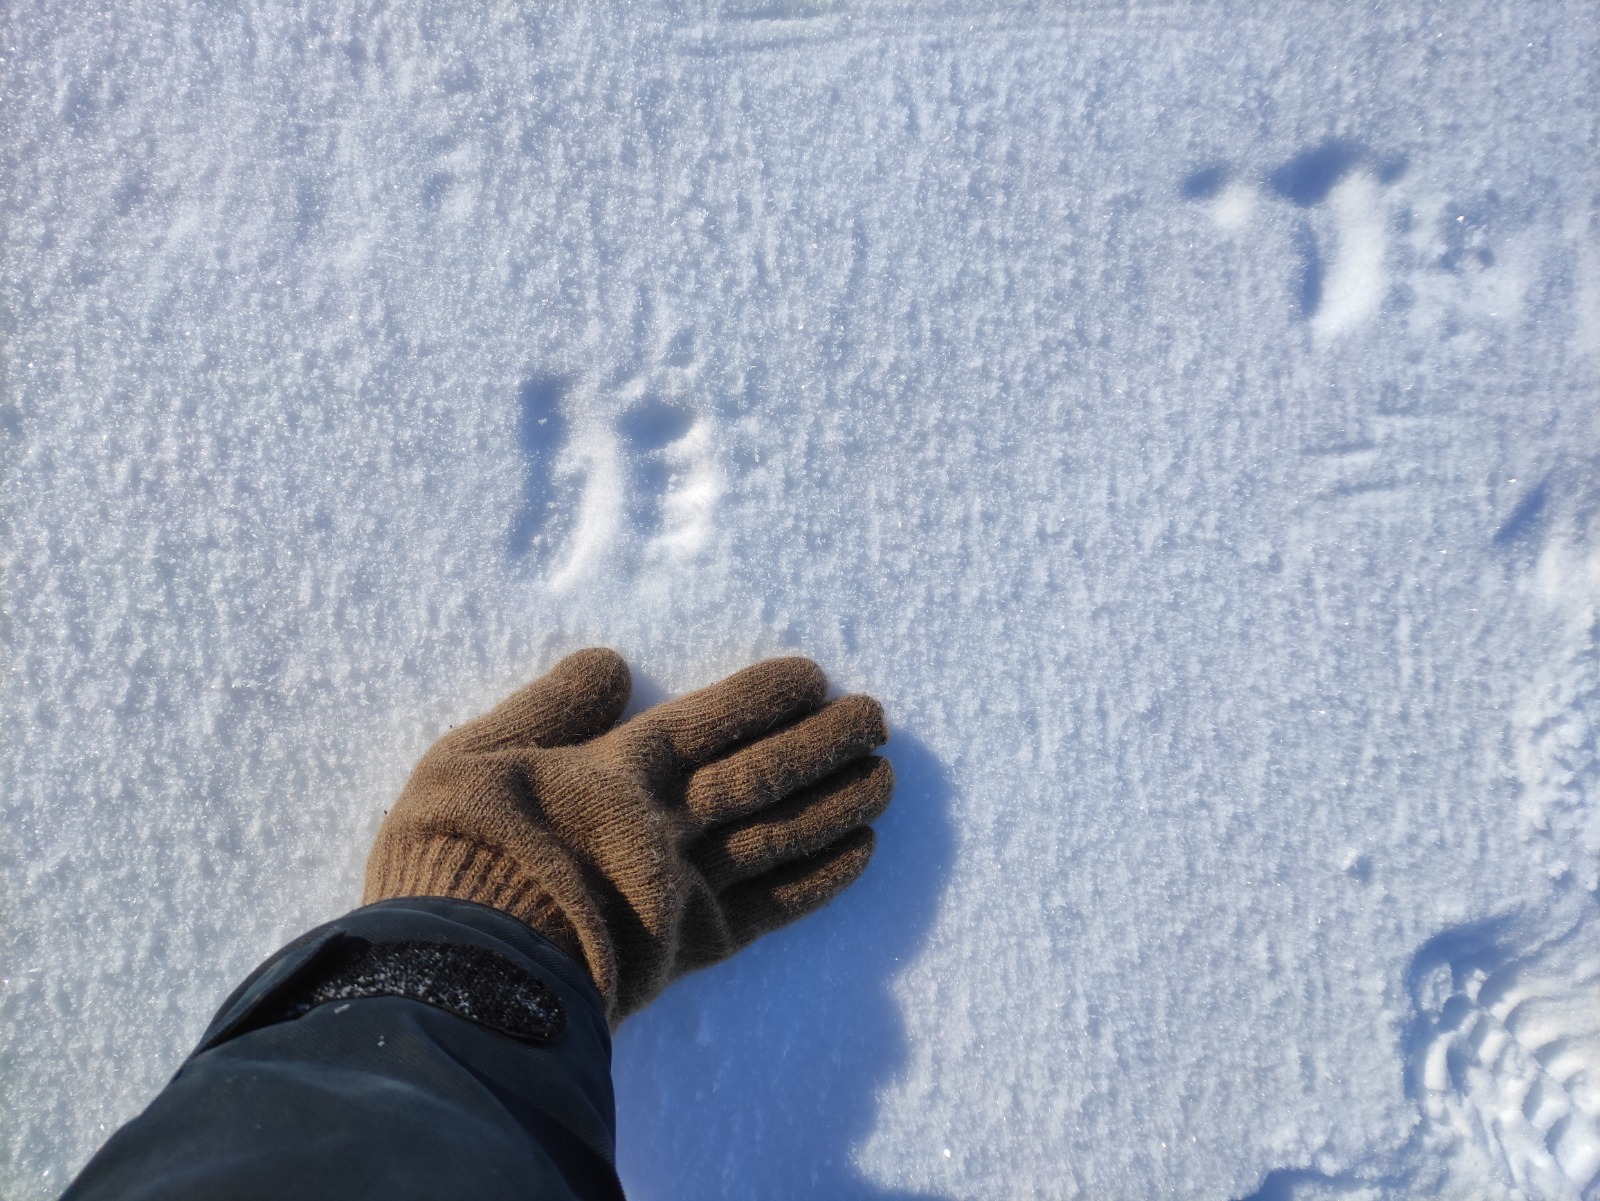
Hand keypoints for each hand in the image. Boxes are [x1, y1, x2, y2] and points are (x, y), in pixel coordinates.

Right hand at [363, 649, 892, 1024]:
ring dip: (839, 803)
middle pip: (763, 774)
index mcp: (617, 771)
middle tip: (877, 718)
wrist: (458, 973)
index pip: (710, 721)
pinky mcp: (690, 949)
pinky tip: (861, 853)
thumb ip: (546, 709)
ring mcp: (685, 887)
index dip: (765, 696)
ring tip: (887, 777)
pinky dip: (821, 879)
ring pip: (782, 835)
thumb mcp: (471, 756)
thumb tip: (610, 662)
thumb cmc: (453, 857)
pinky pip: (773, 909)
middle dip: (824, 742)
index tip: (815, 677)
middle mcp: (666, 822)